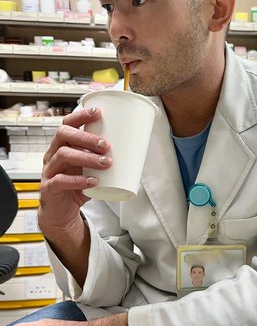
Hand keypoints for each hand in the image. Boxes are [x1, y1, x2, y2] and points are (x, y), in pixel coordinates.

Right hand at [39, 108, 111, 232]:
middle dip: (86, 137)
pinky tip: (93, 181)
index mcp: (63, 145)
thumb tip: (137, 148)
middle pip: (64, 135)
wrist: (62, 212)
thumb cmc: (79, 185)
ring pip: (63, 156)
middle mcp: (53, 154)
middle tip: (106, 145)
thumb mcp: (91, 168)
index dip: (81, 116)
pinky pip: (60, 181)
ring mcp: (49, 170)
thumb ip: (105, 158)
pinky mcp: (49, 188)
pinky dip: (78, 180)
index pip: (68, 124)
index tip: (99, 113)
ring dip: (87, 157)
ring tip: (106, 163)